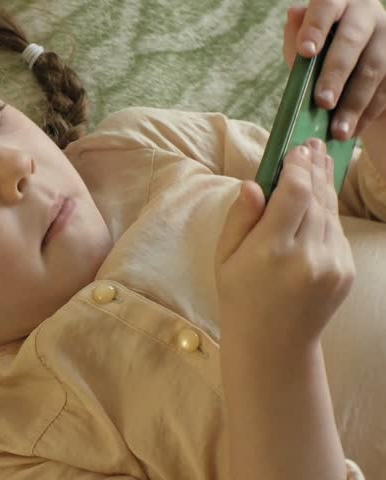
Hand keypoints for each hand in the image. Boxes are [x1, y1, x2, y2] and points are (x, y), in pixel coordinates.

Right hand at [215, 139, 355, 350]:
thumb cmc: (240, 296)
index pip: (293, 195)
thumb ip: (240, 219)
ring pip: (330, 212)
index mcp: (269, 251)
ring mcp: (331, 265)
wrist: (273, 344)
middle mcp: (305, 256)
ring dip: (325, 185)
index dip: (297, 168)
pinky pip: (336, 232)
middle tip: (312, 144)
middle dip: (313, 169)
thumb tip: (254, 184)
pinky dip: (327, 213)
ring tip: (319, 160)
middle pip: (316, 198)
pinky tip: (319, 200)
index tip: (295, 150)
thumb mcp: (225, 257)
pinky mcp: (345, 272)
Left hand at [283, 0, 385, 139]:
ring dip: (354, 103)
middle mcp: (367, 15)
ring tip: (338, 130)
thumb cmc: (322, 48)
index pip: (327, 7)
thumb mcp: (304, 41)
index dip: (316, 28)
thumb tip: (295, 14)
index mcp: (338, 2)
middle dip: (336, 75)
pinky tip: (354, 129)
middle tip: (322, 102)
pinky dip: (368, 112)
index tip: (306, 52)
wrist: (356, 58)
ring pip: (373, 69)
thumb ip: (296, 34)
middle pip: (352, 42)